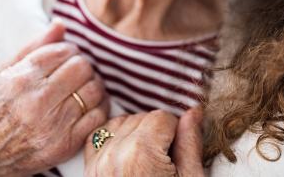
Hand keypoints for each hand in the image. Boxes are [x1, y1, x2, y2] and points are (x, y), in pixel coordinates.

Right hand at [0, 21, 109, 176]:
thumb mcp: (3, 72)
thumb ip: (34, 46)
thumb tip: (60, 24)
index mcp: (20, 80)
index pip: (62, 51)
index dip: (70, 50)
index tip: (68, 55)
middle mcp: (36, 102)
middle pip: (81, 68)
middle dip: (83, 65)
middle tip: (78, 70)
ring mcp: (51, 126)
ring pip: (93, 91)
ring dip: (94, 84)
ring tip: (85, 86)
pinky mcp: (64, 145)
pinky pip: (97, 118)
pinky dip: (99, 107)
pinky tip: (90, 105)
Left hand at [83, 108, 204, 176]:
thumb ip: (191, 144)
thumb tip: (195, 114)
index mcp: (142, 153)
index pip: (163, 117)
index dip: (176, 133)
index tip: (177, 153)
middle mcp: (115, 154)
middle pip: (142, 117)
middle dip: (156, 133)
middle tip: (165, 161)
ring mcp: (99, 162)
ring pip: (120, 123)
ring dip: (135, 133)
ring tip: (147, 160)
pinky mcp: (89, 170)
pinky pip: (99, 136)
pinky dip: (113, 139)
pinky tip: (127, 155)